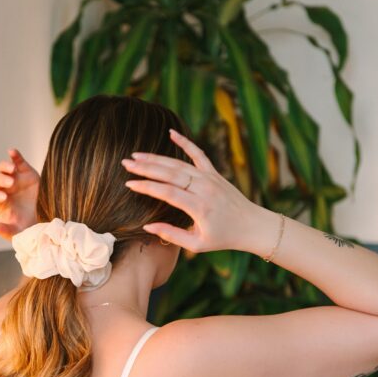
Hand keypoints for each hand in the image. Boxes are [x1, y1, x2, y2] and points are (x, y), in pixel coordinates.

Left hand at [0, 148, 39, 241]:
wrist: (47, 217)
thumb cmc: (28, 227)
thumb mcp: (18, 232)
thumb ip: (4, 230)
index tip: (4, 198)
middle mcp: (4, 189)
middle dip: (1, 180)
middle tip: (10, 183)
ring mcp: (14, 178)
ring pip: (3, 168)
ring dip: (5, 166)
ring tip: (12, 170)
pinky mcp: (25, 171)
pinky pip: (17, 160)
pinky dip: (14, 155)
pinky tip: (12, 152)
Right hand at [121, 128, 258, 253]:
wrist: (252, 226)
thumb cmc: (223, 238)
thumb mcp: (197, 244)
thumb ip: (172, 235)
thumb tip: (148, 226)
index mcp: (200, 208)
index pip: (168, 193)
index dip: (147, 187)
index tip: (129, 183)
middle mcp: (205, 189)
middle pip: (170, 174)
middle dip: (146, 168)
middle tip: (126, 163)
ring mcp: (210, 178)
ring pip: (179, 164)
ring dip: (157, 158)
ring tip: (137, 155)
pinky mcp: (214, 173)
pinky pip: (198, 154)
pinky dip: (185, 142)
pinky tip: (171, 132)